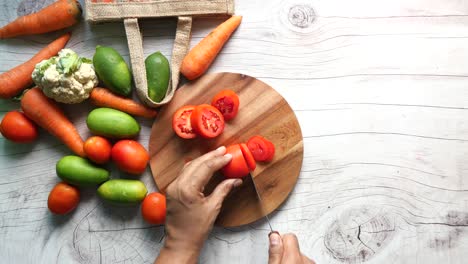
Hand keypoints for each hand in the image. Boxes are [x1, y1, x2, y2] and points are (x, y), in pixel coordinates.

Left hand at [155, 146, 241, 263]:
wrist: (181, 242)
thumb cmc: (196, 229)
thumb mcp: (213, 208)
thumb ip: (223, 190)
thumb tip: (235, 180)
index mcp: (188, 189)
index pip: (205, 168)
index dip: (218, 160)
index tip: (228, 156)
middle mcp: (177, 185)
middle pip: (196, 164)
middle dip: (210, 156)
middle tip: (223, 150)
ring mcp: (173, 187)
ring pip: (188, 167)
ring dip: (202, 160)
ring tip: (215, 155)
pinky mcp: (172, 190)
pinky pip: (184, 173)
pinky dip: (195, 167)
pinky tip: (203, 165)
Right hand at [268, 232, 314, 263]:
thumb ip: (275, 252)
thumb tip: (274, 236)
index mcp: (295, 256)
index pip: (289, 236)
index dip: (280, 241)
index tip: (275, 248)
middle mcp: (307, 259)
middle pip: (294, 246)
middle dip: (286, 251)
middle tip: (279, 261)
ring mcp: (311, 263)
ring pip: (299, 254)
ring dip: (293, 259)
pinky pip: (304, 261)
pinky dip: (299, 263)